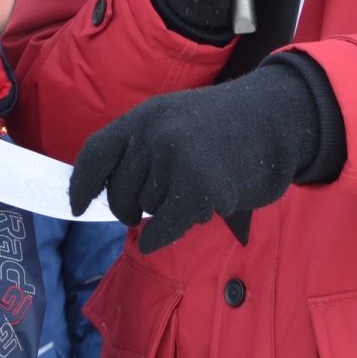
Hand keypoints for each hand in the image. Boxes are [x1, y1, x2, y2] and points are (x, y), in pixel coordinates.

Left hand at [71, 59, 325, 252]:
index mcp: (144, 116)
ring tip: (199, 191)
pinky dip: (159, 238)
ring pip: (148, 209)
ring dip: (167, 212)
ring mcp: (174, 157)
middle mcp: (152, 133)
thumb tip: (109, 195)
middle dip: (133, 207)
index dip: (82, 184)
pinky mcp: (198, 186)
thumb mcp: (176, 121)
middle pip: (120, 191)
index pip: (96, 154)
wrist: (279, 119)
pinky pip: (164, 227)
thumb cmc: (230, 128)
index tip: (77, 207)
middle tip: (160, 205)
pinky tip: (157, 241)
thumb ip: (143, 149)